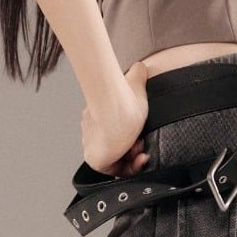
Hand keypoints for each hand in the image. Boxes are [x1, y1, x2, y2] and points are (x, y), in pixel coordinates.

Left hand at [81, 58, 150, 176]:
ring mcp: (93, 146)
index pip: (117, 137)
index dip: (135, 140)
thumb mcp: (136, 85)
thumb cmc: (123, 98)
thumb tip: (140, 66)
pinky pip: (113, 170)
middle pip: (118, 151)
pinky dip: (129, 167)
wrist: (115, 105)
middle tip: (144, 145)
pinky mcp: (94, 159)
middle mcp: (95, 133)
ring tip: (142, 151)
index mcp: (101, 119)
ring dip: (134, 159)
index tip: (143, 138)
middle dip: (135, 151)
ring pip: (117, 160)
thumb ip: (137, 76)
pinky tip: (139, 157)